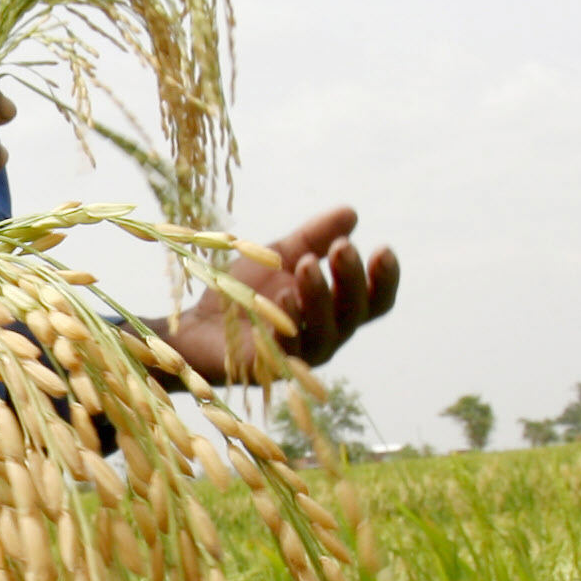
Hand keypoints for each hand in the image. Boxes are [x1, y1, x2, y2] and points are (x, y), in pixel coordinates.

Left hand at [158, 205, 400, 382]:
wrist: (196, 322)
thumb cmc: (245, 291)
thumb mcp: (280, 254)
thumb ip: (314, 237)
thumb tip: (351, 213)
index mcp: (335, 309)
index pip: (375, 300)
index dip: (385, 279)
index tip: (383, 249)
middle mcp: (326, 335)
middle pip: (355, 314)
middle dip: (351, 279)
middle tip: (341, 248)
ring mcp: (299, 356)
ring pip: (325, 333)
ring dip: (319, 297)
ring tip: (307, 265)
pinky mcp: (268, 367)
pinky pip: (286, 350)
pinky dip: (287, 322)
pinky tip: (282, 296)